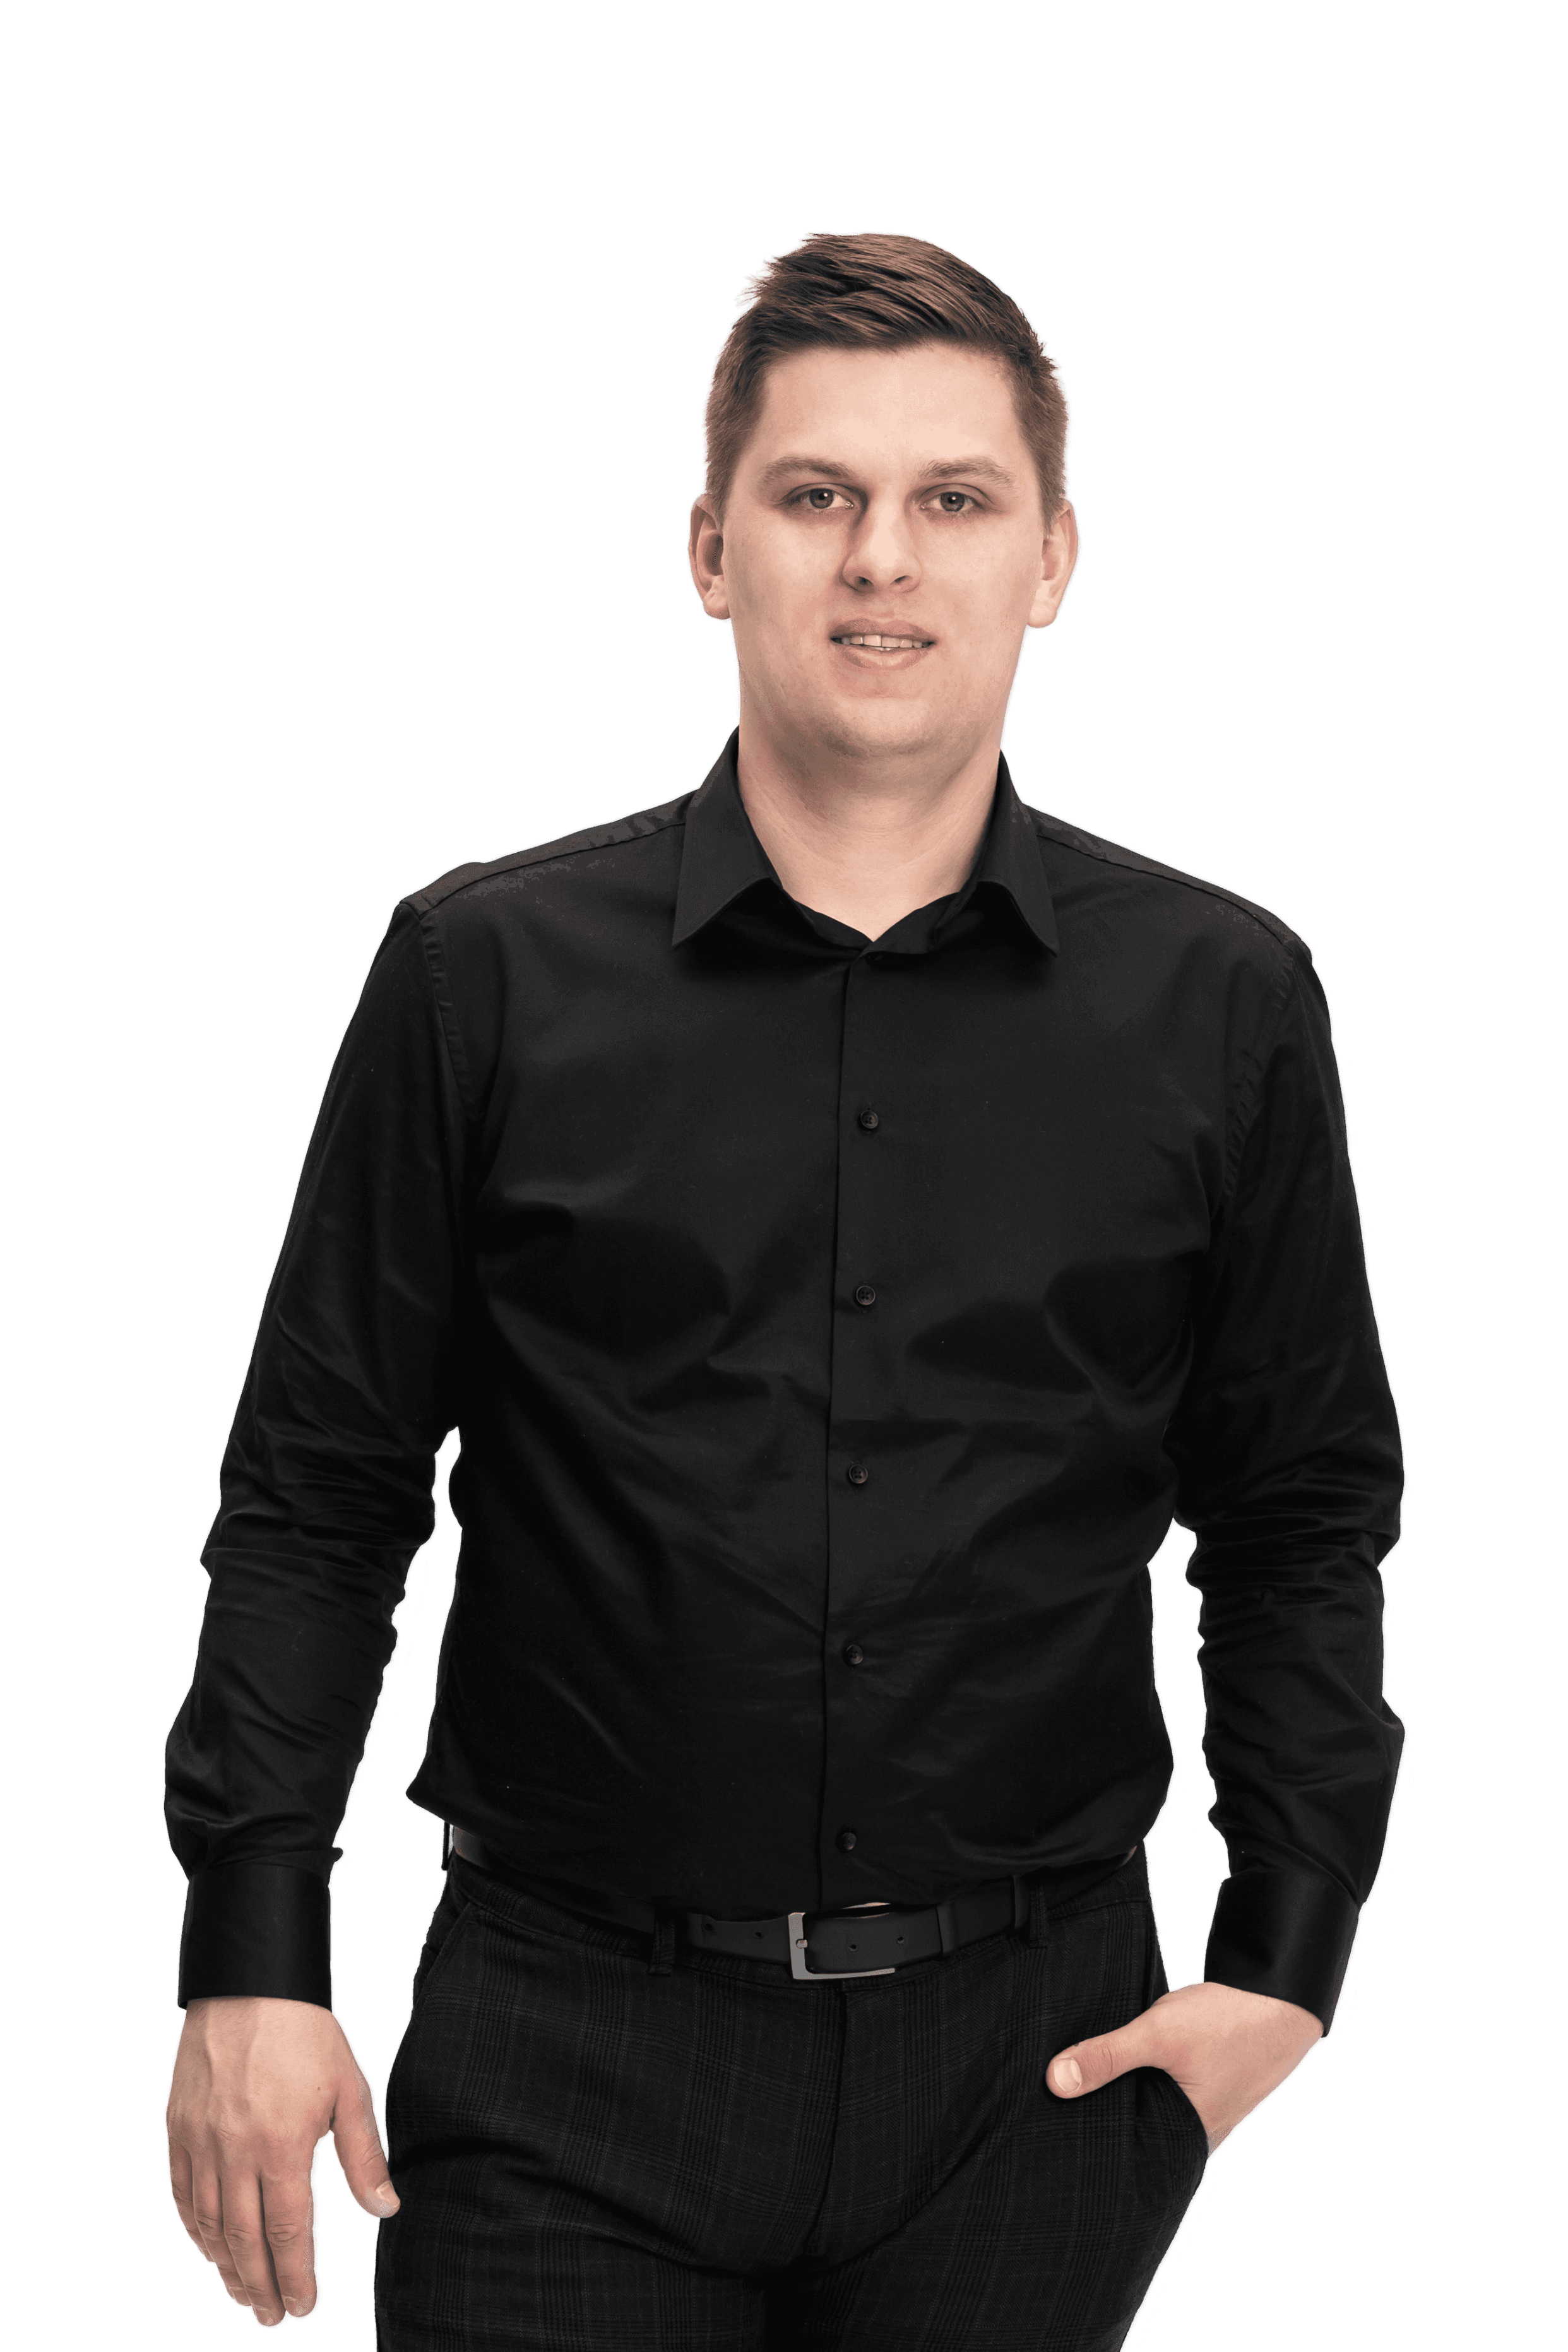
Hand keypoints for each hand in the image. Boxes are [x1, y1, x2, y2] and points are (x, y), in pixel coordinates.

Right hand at [166, 1995, 398, 2327]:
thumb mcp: (349, 2089)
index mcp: (284, 2145)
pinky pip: (183, 2194)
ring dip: (226, 2267)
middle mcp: (236, 2151)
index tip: (302, 2307)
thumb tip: (386, 2208)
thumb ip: (363, 2156)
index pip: (288, 2232)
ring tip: (243, 2293)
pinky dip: (195, 2230)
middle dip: (259, 2285)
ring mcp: (201, 2142)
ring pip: (210, 2224)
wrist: (250, 1984)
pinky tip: (209, 2249)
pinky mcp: (178, 2129)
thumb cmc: (306, 2033)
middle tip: (270, 2317)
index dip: (296, 2277)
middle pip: (245, 2240)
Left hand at [1045, 1979, 1323, 2151]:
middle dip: (1102, 2121)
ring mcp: (1202, 2108)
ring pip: (1149, 2108)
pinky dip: (1142, 2079)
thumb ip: (1108, 2056)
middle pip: (1137, 2134)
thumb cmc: (1227, 2022)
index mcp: (1190, 2141)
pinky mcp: (1203, 2083)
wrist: (1276, 1995)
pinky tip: (1117, 2064)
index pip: (1130, 2159)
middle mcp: (1197, 2133)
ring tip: (1075, 2088)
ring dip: (1124, 2095)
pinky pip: (1163, 2090)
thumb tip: (1055, 2082)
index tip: (1053, 2141)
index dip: (1094, 2149)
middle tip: (1053, 2114)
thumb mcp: (1159, 2035)